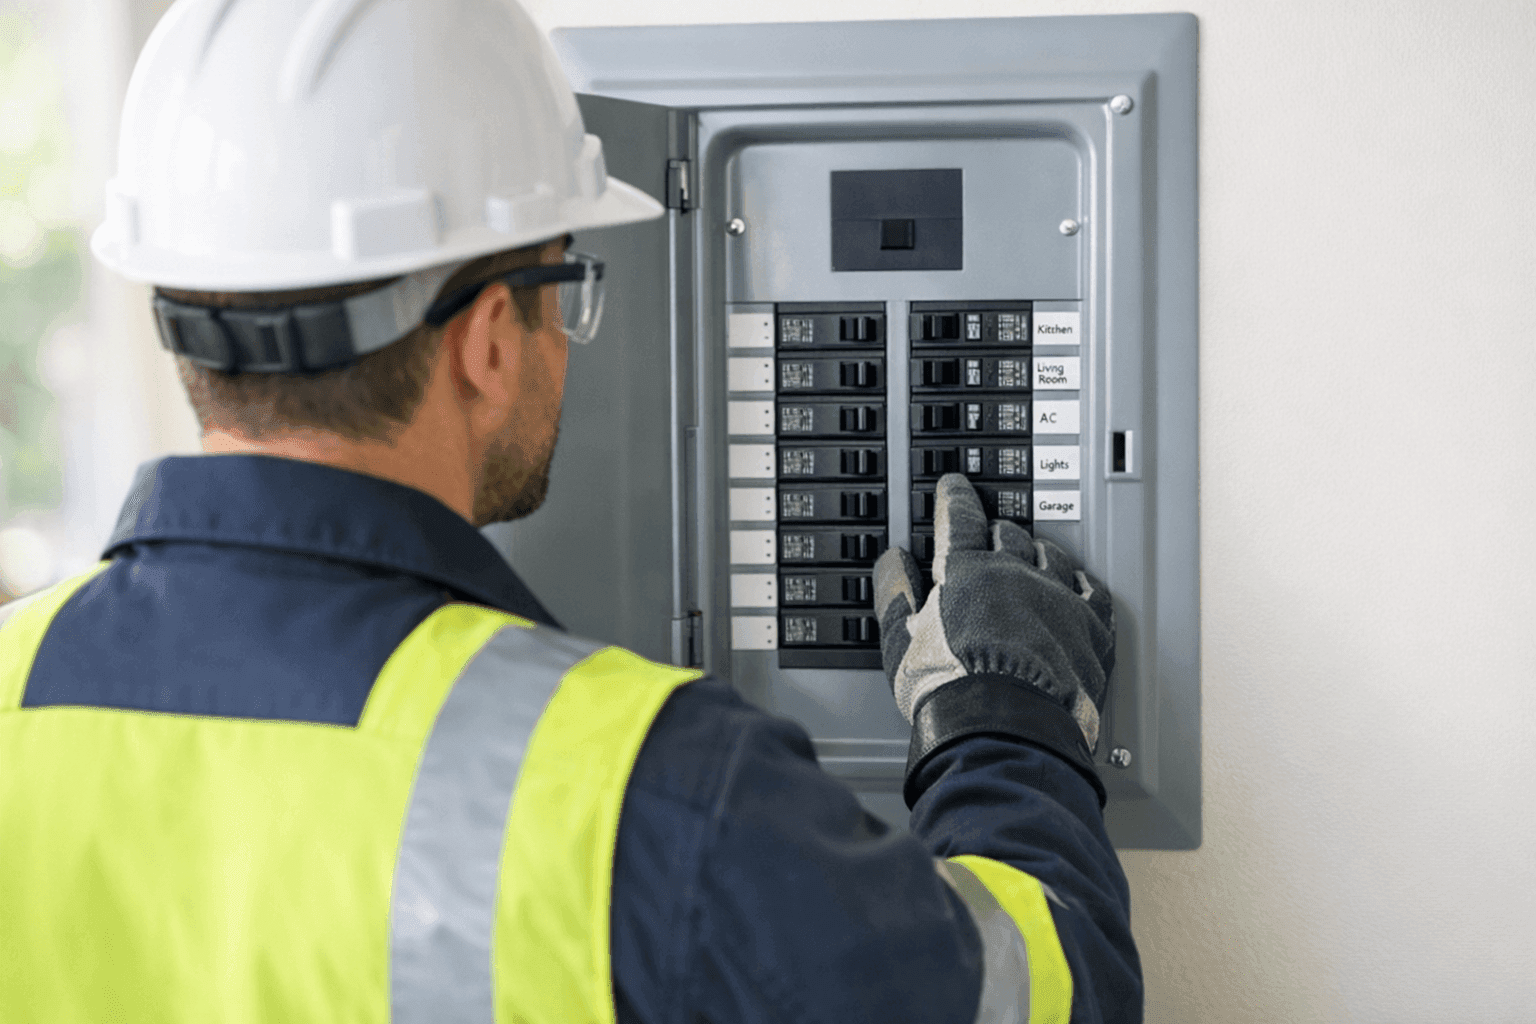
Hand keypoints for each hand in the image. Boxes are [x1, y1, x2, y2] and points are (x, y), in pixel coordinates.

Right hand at [873, 474, 1114, 750]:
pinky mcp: (1090, 628)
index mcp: (967, 571)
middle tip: (989, 533)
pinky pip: (1092, 590)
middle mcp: (1016, 574)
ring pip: (1052, 554)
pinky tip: (1077, 586)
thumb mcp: (900, 643)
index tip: (953, 487)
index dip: (954, 498)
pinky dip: (1081, 583)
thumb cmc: (953, 692)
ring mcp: (1057, 598)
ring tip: (1032, 556)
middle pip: (1009, 532)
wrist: (1007, 728)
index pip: (960, 517)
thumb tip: (892, 563)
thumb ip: (895, 595)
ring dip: (1038, 551)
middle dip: (996, 529)